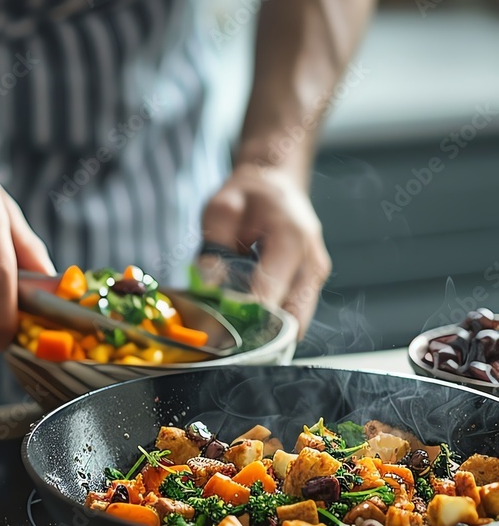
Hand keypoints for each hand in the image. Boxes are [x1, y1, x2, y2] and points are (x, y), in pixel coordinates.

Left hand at [201, 162, 330, 335]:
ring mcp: (316, 275)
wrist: (278, 183)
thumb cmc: (250, 195)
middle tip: (223, 343)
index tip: (217, 333)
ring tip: (233, 335)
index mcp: (291, 239)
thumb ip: (215, 242)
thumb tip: (209, 283)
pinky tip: (248, 322)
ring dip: (266, 334)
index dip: (244, 319)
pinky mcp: (313, 285)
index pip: (269, 294)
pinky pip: (295, 315)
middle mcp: (312, 262)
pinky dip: (273, 325)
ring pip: (296, 324)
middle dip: (257, 336)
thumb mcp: (222, 206)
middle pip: (290, 319)